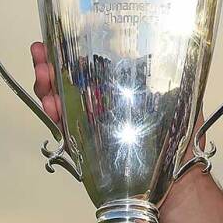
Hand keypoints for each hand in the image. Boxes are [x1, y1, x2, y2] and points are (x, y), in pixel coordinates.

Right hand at [32, 41, 204, 163]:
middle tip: (41, 52)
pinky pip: (64, 126)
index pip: (92, 67)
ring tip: (42, 71)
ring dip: (46, 85)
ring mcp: (90, 126)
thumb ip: (173, 79)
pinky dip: (54, 114)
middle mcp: (102, 107)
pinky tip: (50, 102)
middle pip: (68, 81)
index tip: (61, 38)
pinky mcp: (84, 146)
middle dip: (51, 65)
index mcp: (121, 93)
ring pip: (60, 100)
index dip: (74, 53)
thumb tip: (181, 49)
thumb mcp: (180, 102)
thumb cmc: (180, 145)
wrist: (175, 184)